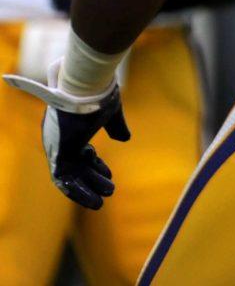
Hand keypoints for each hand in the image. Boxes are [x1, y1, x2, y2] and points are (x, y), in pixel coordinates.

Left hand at [3, 60, 129, 208]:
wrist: (85, 85)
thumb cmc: (98, 94)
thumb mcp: (110, 113)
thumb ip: (115, 126)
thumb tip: (125, 139)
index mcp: (71, 129)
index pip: (80, 153)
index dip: (95, 166)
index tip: (110, 174)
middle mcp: (60, 140)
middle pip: (76, 167)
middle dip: (93, 180)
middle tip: (110, 190)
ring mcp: (57, 147)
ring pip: (70, 176)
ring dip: (86, 189)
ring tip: (102, 201)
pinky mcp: (57, 153)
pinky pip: (63, 181)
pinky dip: (77, 192)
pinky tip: (94, 200)